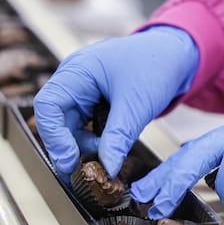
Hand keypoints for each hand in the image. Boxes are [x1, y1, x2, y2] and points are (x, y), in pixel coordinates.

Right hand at [33, 26, 198, 184]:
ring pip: (72, 124)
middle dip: (72, 145)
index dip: (55, 137)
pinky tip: (109, 144)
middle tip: (91, 166)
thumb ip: (118, 138)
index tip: (71, 162)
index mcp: (78, 70)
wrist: (174, 55)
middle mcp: (76, 79)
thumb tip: (107, 169)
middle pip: (58, 119)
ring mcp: (85, 89)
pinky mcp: (96, 98)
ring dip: (85, 143)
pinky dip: (95, 137)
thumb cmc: (156, 66)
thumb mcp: (136, 105)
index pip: (48, 106)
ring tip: (108, 153)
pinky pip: (87, 122)